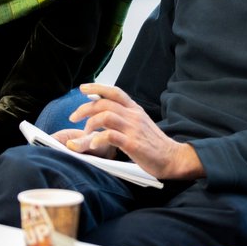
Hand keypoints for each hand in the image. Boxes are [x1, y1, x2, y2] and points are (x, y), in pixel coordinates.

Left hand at [63, 83, 203, 179]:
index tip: (82, 88)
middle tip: (74, 118)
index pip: (114, 92)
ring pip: (105, 116)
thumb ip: (124, 117)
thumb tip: (103, 115)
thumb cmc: (154, 144)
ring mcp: (133, 129)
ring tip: (85, 133)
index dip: (97, 87)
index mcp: (135, 109)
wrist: (172, 157)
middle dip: (84, 109)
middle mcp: (134, 116)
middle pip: (104, 104)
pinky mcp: (132, 144)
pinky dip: (98, 139)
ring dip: (90, 123)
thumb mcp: (140, 124)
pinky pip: (110, 136)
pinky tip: (93, 144)